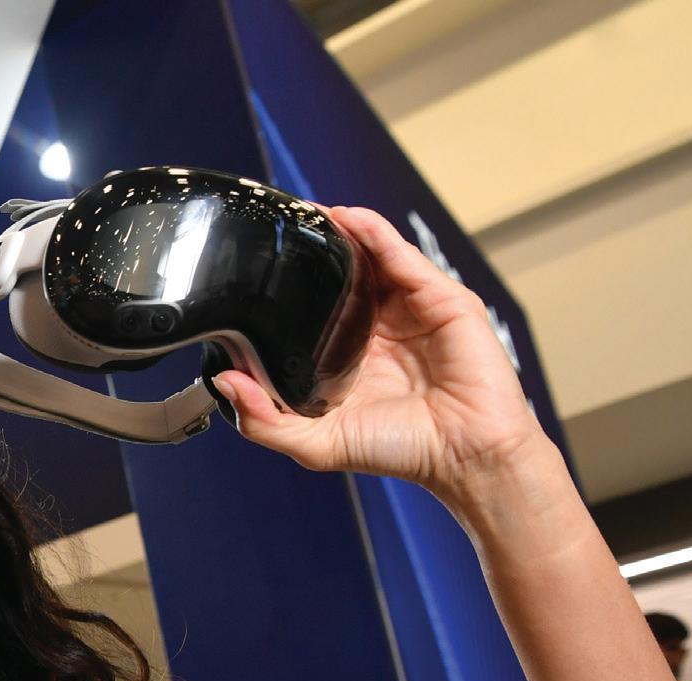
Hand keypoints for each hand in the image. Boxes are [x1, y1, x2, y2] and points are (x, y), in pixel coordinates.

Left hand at [212, 204, 550, 510]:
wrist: (465, 456)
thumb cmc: (402, 450)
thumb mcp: (317, 443)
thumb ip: (265, 421)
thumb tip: (225, 383)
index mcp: (349, 356)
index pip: (313, 309)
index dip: (287, 289)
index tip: (251, 268)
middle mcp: (379, 328)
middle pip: (341, 277)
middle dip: (311, 251)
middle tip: (274, 227)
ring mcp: (411, 310)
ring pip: (371, 258)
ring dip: (340, 232)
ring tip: (305, 213)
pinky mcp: (442, 298)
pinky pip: (402, 257)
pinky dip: (375, 234)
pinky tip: (348, 219)